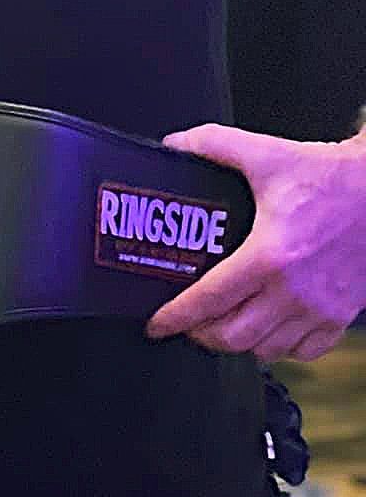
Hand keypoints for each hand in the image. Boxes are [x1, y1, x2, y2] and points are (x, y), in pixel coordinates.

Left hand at [146, 123, 365, 360]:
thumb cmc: (330, 176)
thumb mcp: (267, 154)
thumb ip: (213, 144)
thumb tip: (174, 144)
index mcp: (269, 256)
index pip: (209, 300)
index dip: (176, 317)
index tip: (156, 325)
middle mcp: (293, 292)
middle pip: (233, 337)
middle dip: (202, 335)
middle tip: (188, 324)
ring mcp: (319, 309)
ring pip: (266, 350)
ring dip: (239, 343)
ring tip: (222, 325)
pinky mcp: (340, 316)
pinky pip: (304, 352)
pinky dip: (280, 349)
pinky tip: (267, 330)